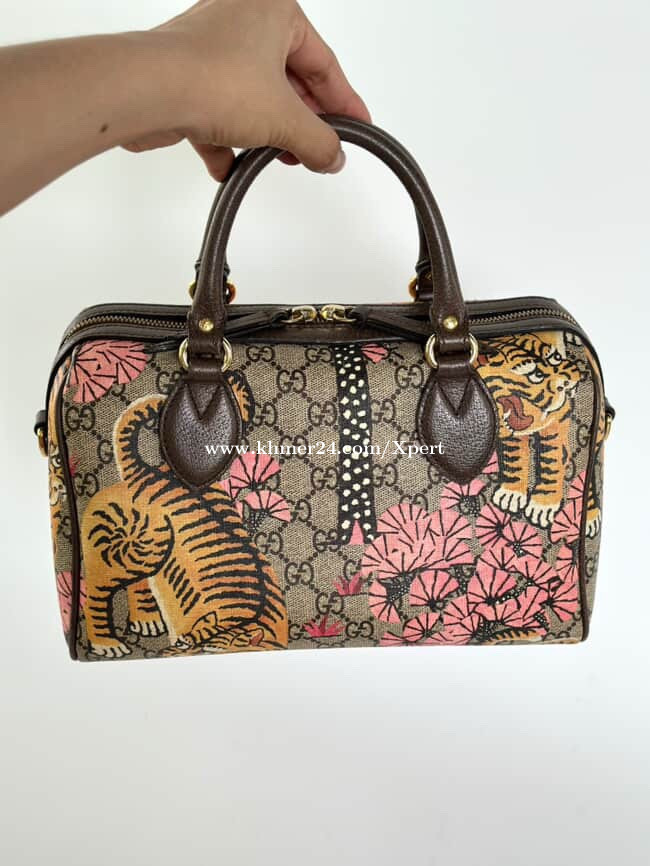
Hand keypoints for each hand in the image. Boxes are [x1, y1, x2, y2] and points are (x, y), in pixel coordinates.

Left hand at [123, 0, 370, 179]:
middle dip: (302, 121)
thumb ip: (319, 141)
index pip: (324, 62)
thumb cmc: (214, 80)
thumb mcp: (286, 118)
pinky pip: (216, 111)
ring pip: (253, 96)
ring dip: (267, 133)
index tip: (357, 127)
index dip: (344, 102)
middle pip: (288, 80)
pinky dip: (226, 141)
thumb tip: (333, 157)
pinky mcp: (184, 77)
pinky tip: (230, 166)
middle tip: (317, 150)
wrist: (147, 91)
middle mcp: (242, 19)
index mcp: (275, 10)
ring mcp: (210, 48)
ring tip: (279, 158)